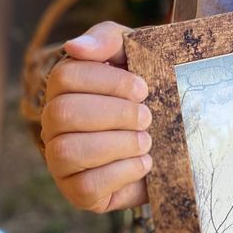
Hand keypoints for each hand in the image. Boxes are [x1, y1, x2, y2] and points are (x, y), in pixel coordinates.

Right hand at [40, 21, 151, 212]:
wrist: (178, 132)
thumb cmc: (151, 87)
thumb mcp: (137, 51)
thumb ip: (107, 39)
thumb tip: (75, 46)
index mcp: (66, 87)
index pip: (65, 76)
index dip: (108, 82)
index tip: (143, 88)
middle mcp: (54, 124)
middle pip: (63, 113)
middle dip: (115, 113)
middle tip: (148, 116)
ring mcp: (61, 160)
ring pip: (69, 151)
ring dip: (119, 143)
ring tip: (147, 140)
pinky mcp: (79, 192)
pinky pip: (86, 186)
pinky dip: (122, 173)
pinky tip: (144, 163)